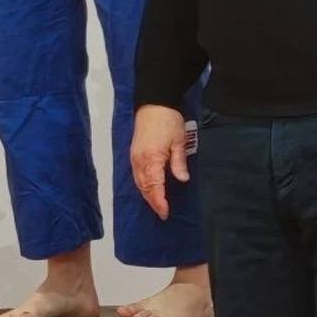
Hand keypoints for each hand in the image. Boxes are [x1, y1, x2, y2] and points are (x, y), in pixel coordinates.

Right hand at [130, 104, 188, 219]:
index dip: (160, 202)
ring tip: (156, 204)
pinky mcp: (134, 153)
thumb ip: (178, 162)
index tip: (165, 213)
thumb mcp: (179, 141)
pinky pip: (136, 175)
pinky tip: (149, 188)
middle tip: (162, 213)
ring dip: (147, 194)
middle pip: (144, 187)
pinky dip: (142, 185)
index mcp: (152, 158)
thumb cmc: (168, 120)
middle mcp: (140, 160)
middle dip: (153, 201)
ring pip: (139, 182)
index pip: (154, 186)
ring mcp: (135, 157)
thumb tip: (183, 179)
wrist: (154, 103)